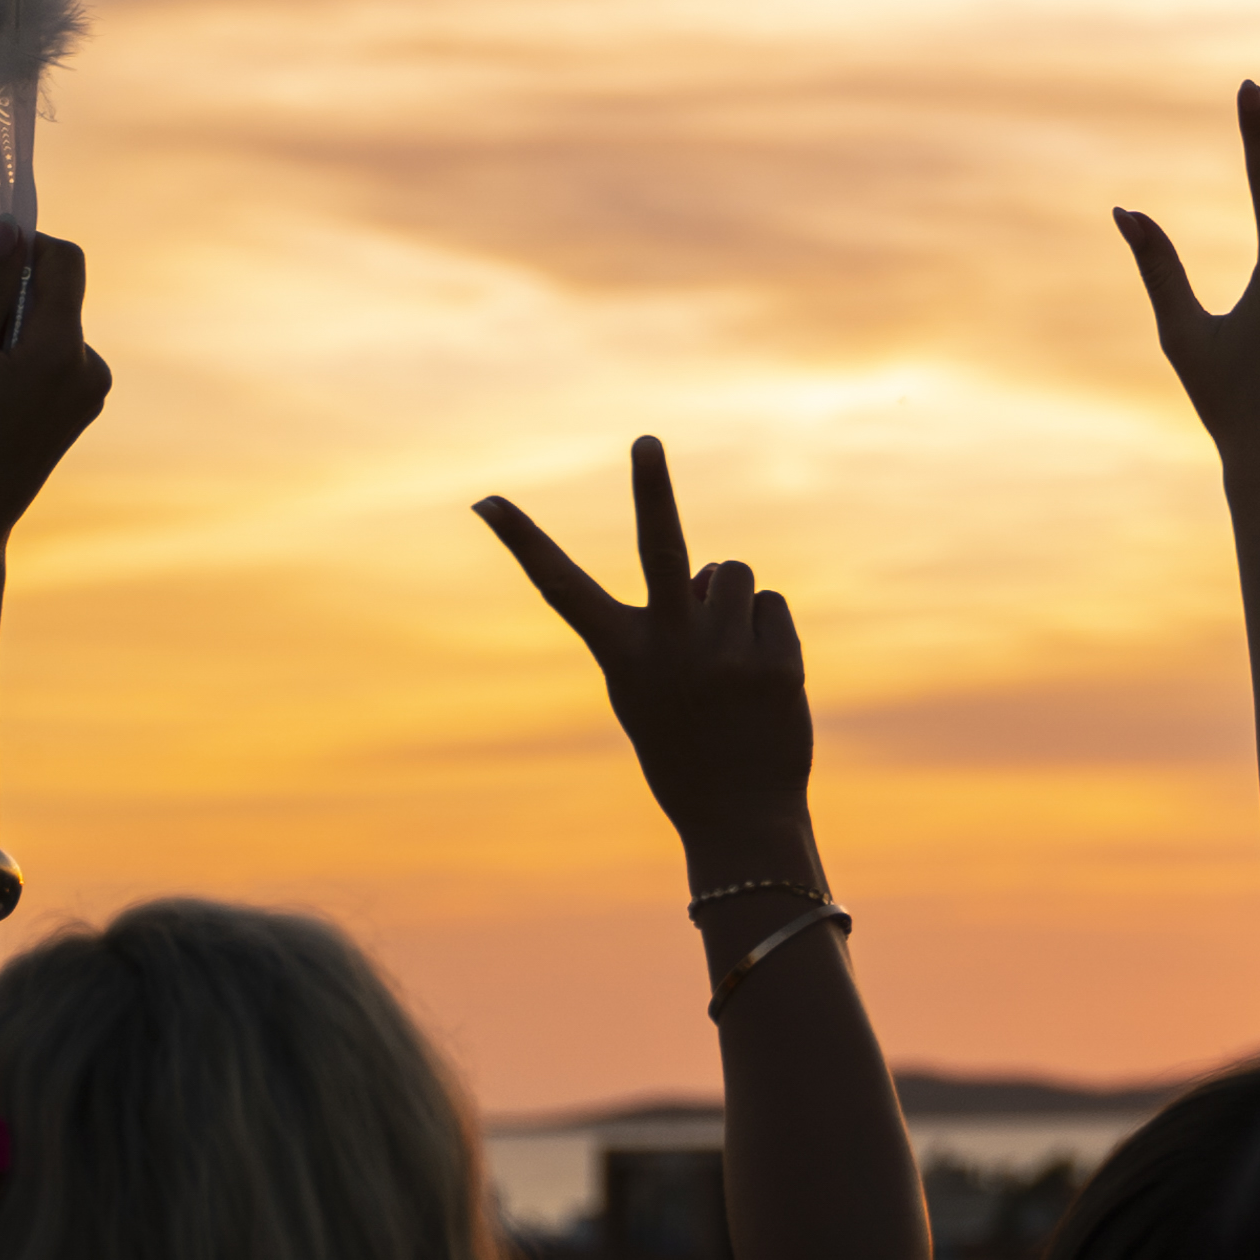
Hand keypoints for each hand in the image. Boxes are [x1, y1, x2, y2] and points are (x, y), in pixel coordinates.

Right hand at [0, 221, 110, 554]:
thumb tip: (10, 230)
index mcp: (63, 351)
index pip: (64, 260)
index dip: (23, 250)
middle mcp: (92, 366)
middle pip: (59, 293)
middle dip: (11, 297)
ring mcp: (92, 390)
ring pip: (53, 325)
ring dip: (12, 330)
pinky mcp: (81, 406)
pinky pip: (54, 356)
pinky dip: (21, 357)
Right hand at [480, 439, 820, 846]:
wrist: (740, 819)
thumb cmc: (684, 749)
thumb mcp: (650, 691)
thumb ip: (669, 626)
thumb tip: (713, 567)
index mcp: (622, 657)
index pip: (561, 588)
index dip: (522, 542)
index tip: (486, 500)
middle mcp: (669, 649)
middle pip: (660, 548)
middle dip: (650, 488)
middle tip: (645, 440)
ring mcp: (724, 654)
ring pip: (732, 572)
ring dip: (730, 600)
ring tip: (725, 659)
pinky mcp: (774, 662)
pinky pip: (768, 604)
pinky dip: (765, 629)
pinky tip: (758, 678)